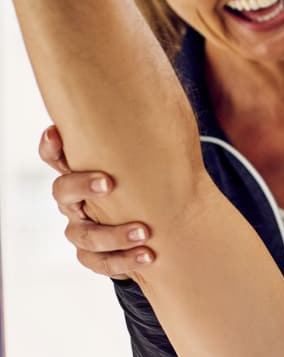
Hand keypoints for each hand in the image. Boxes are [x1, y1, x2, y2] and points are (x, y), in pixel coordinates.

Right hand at [40, 125, 154, 279]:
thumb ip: (142, 136)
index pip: (55, 157)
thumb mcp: (144, 158)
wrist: (159, 223)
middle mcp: (74, 202)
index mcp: (80, 173)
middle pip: (62, 193)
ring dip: (113, 234)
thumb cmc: (148, 181)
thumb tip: (155, 94)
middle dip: (82, 186)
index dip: (52, 147)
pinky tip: (149, 255)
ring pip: (83, 235)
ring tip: (144, 232)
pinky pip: (99, 262)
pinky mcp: (94, 256)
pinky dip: (123, 261)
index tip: (57, 133)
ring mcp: (81, 230)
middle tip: (108, 183)